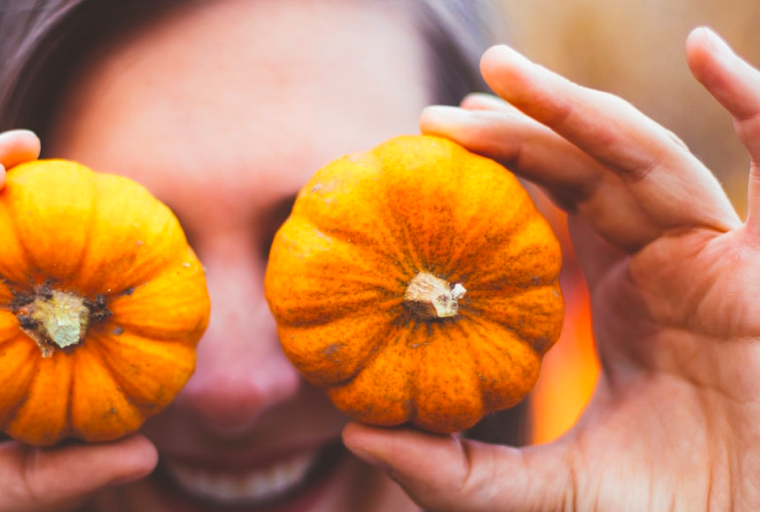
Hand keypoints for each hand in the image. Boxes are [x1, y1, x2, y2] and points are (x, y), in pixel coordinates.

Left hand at [343, 27, 759, 510]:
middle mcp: (663, 261)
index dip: (495, 170)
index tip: (424, 151)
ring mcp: (717, 256)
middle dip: (516, 127)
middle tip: (436, 114)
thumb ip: (450, 471)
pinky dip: (754, 104)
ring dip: (575, 107)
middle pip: (584, 166)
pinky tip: (709, 51)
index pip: (549, 205)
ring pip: (643, 154)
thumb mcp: (533, 493)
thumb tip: (353, 432)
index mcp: (615, 294)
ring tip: (499, 74)